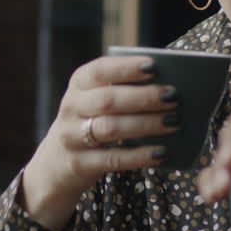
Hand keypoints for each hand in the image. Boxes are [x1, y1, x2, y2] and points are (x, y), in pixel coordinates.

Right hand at [20, 55, 180, 228]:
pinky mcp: (79, 164)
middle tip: (173, 97)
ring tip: (174, 123)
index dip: (126, 68)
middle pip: (109, 100)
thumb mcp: (97, 99)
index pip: (101, 70)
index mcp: (79, 83)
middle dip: (144, 97)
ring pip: (112, 128)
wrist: (57, 161)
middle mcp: (71, 107)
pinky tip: (161, 152)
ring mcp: (71, 137)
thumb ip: (123, 90)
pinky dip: (140, 156)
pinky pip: (113, 159)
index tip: (153, 66)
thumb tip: (166, 88)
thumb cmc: (91, 120)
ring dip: (146, 124)